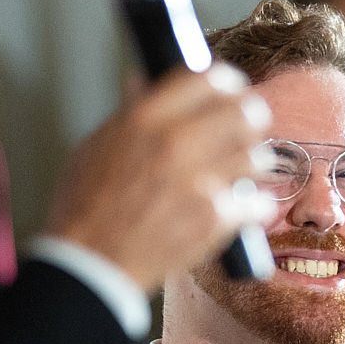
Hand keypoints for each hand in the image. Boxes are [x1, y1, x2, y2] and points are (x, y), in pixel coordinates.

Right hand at [46, 64, 274, 292]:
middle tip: (244, 130)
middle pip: (244, 111)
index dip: (226, 82)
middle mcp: (176, 144)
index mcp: (145, 119)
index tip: (229, 92)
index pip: (208, 78)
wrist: (91, 264)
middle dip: (249, 118)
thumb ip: (130, 111)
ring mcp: (198, 183)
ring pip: (257, 156)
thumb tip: (145, 79)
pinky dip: (254, 207)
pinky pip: (258, 203)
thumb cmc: (86, 207)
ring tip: (240, 173)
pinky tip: (243, 209)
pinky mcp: (214, 220)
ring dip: (252, 164)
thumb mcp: (98, 145)